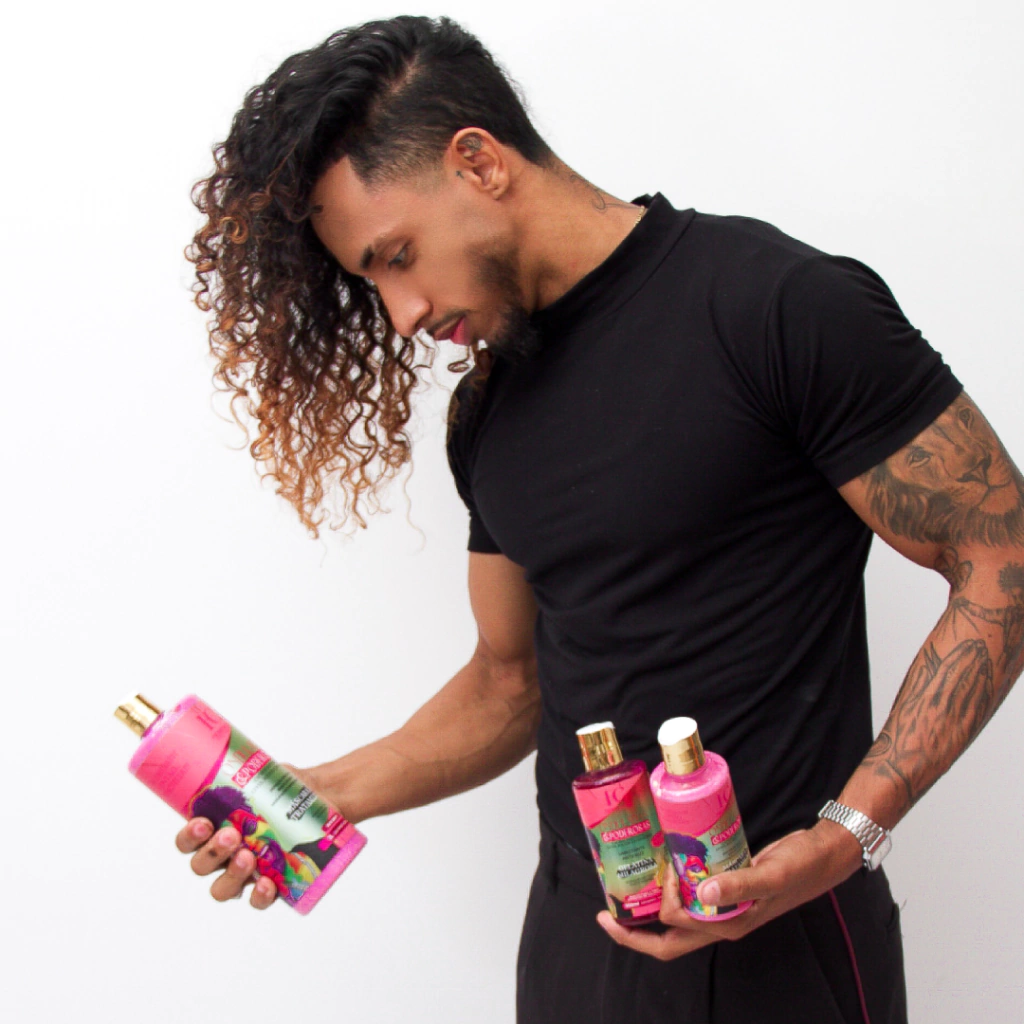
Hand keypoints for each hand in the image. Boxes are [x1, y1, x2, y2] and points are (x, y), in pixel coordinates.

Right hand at [173, 761, 315, 909]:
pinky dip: (259, 896)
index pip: (188, 841)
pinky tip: (267, 883)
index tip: (202, 823)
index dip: (189, 837)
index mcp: (216, 829)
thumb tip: (247, 759)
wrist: (323, 802)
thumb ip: (253, 770)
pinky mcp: (271, 885)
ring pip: (223, 888)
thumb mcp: (267, 776)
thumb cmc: (286, 790)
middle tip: (231, 835)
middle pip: (202, 866)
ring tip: (249, 856)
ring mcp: (246, 873)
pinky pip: (257, 900)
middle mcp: (225, 856)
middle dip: (212, 852)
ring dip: (231, 874)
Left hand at [597, 822, 861, 959]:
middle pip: (668, 941)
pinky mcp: (725, 889)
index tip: (666, 870)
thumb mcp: (771, 873)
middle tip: (605, 914)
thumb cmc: (801, 867)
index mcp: (727, 926)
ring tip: (627, 891)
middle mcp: (720, 922)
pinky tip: (663, 869)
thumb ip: (740, 884)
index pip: (677, 932)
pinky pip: (691, 898)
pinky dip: (672, 889)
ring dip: (650, 912)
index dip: (661, 906)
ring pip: (677, 921)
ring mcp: (722, 908)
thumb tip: (704, 891)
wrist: (823, 855)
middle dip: (633, 934)